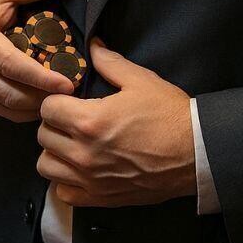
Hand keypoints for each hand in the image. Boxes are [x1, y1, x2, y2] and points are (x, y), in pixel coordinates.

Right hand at [0, 0, 76, 120]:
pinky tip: (38, 99)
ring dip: (34, 107)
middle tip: (72, 93)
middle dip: (44, 97)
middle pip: (11, 94)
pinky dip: (20, 109)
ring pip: (6, 108)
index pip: (13, 66)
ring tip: (59, 98)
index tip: (69, 83)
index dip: (43, 78)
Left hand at [36, 39, 195, 206]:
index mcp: (89, 121)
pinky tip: (79, 169)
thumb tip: (93, 45)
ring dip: (55, 153)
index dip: (56, 101)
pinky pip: (64, 193)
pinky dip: (66, 181)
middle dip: (54, 124)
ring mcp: (90, 179)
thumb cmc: (171, 115)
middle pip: (43, 136)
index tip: (69, 101)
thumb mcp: (141, 81)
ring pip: (46, 165)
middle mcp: (84, 153)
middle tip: (71, 121)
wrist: (199, 154)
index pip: (47, 108)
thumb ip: (109, 62)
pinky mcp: (100, 197)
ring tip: (72, 145)